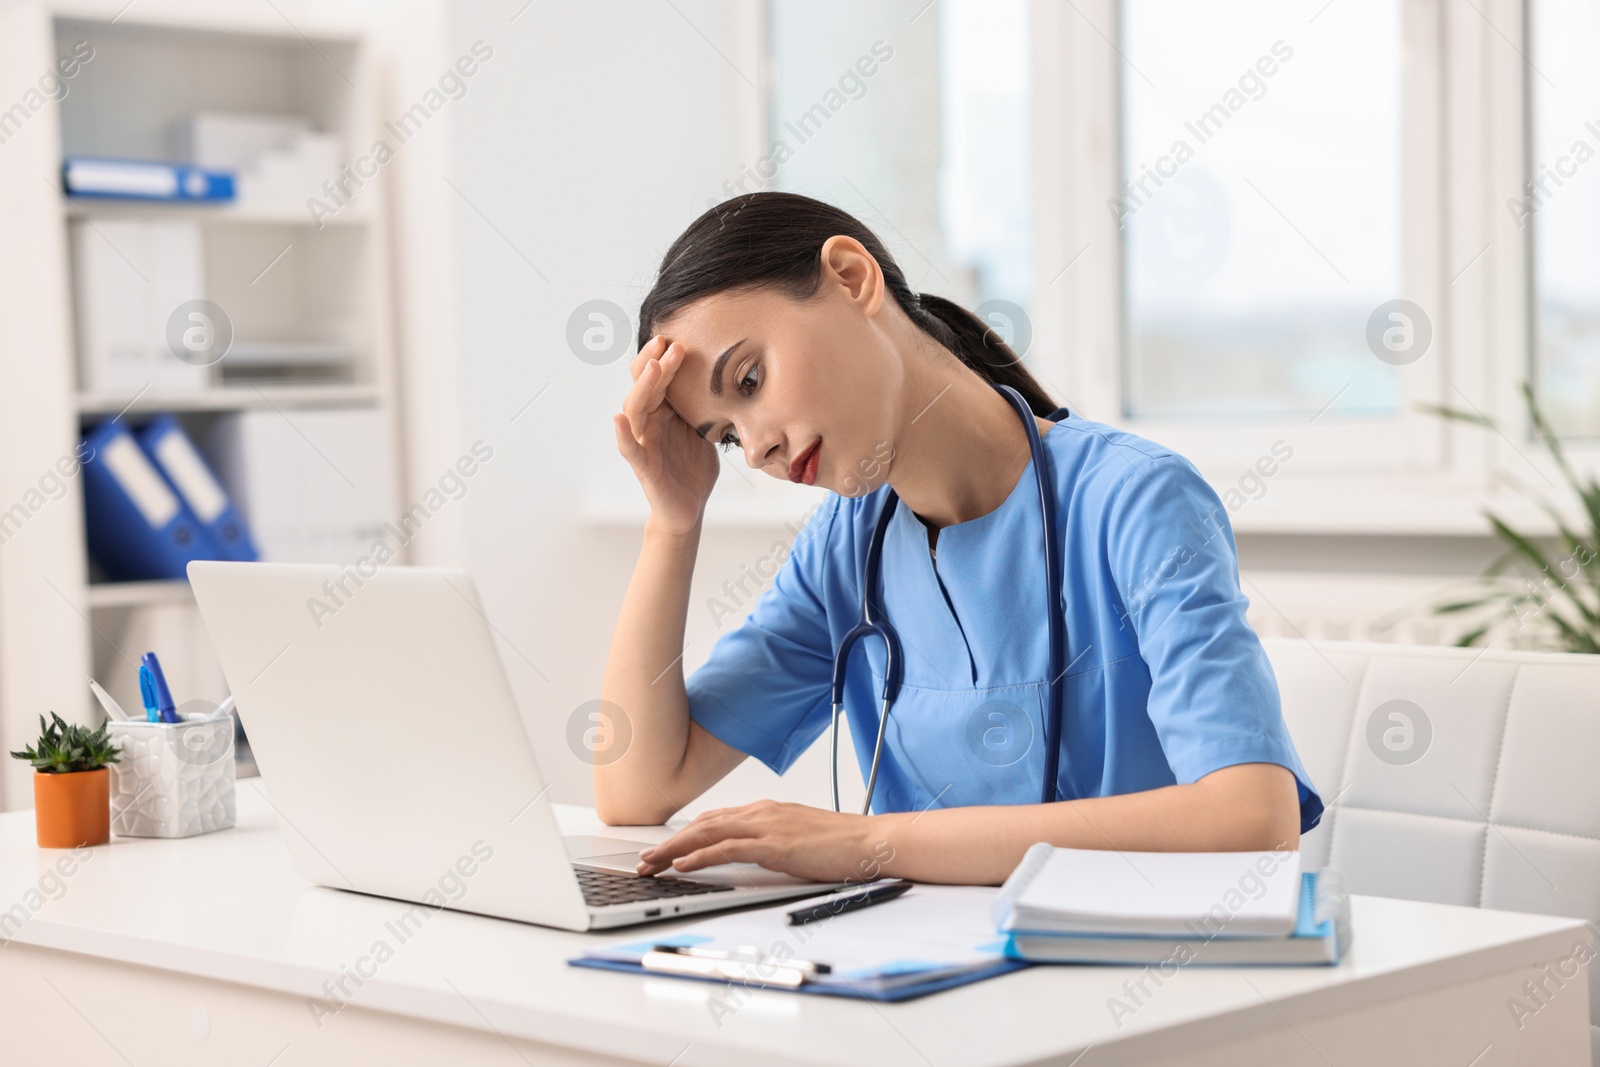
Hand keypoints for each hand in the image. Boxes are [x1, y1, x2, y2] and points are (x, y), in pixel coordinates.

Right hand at [614, 336, 720, 533]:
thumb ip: (709, 406)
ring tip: (653, 367)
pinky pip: (629, 448)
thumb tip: (733, 377)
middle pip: (645, 386)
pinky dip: (622, 433)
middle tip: (668, 342)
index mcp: (665, 412)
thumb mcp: (707, 430)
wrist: (690, 507)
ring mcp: (644, 442)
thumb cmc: (695, 467)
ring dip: (643, 386)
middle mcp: (650, 422)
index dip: (665, 358)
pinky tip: (618, 418)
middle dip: (655, 363)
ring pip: (634, 409)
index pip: (659, 378)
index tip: (677, 337)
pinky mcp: (643, 466)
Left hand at [635, 799, 895, 883]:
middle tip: (644, 859)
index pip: (713, 819)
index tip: (663, 848)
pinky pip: (727, 848)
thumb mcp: (797, 838)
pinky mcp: (774, 844)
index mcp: (766, 810)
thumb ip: (770, 842)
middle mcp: (761, 812)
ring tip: (650, 863)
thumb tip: (748, 856)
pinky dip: (700, 855)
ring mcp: (766, 825)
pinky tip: (682, 865)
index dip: (684, 834)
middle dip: (668, 842)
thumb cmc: (840, 844)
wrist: (870, 841)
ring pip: (706, 833)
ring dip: (673, 849)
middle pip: (702, 824)